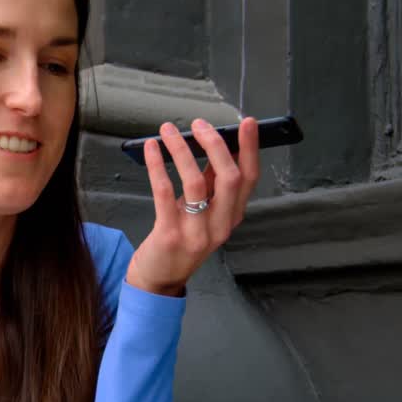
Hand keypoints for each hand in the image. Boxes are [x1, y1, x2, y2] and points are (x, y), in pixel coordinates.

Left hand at [124, 117, 259, 295]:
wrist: (159, 278)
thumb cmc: (181, 239)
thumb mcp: (203, 212)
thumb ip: (211, 183)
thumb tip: (214, 144)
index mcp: (232, 216)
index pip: (250, 179)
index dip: (250, 149)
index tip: (247, 123)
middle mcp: (220, 226)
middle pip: (230, 178)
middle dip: (216, 145)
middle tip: (199, 124)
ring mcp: (196, 233)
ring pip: (196, 182)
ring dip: (181, 150)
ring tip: (167, 130)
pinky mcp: (170, 235)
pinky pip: (164, 193)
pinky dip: (158, 166)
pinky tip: (152, 149)